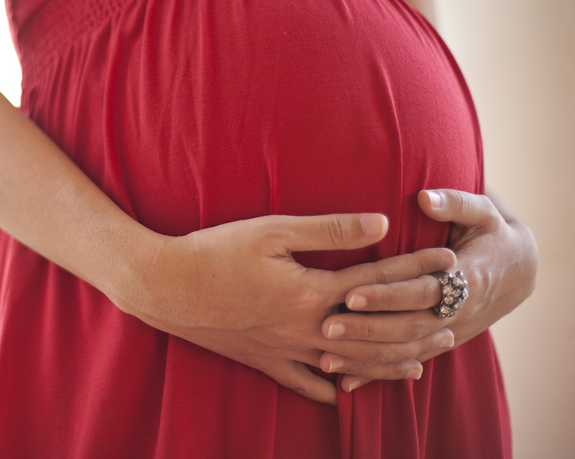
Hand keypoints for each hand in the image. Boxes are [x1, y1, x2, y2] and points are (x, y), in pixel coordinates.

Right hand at [124, 213, 456, 404]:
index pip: (378, 280)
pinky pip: (304, 383)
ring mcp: (285, 349)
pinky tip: (345, 393)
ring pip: (349, 363)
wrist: (165, 287)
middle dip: (417, 325)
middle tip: (452, 320)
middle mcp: (306, 328)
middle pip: (375, 332)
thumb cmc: (214, 251)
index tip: (447, 261)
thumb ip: (329, 230)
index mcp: (312, 292)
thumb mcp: (271, 230)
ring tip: (421, 363)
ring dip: (389, 362)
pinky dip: (330, 389)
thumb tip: (380, 224)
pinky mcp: (262, 360)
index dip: (415, 269)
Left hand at [319, 189, 536, 392]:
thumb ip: (455, 203)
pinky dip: (376, 375)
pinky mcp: (437, 344)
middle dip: (366, 329)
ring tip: (326, 357)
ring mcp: (447, 333)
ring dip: (366, 358)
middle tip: (327, 326)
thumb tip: (425, 197)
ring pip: (404, 353)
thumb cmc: (491, 234)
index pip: (420, 291)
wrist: (518, 272)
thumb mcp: (483, 213)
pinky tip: (345, 384)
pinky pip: (405, 363)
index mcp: (465, 279)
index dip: (386, 295)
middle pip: (407, 327)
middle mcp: (456, 313)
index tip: (350, 293)